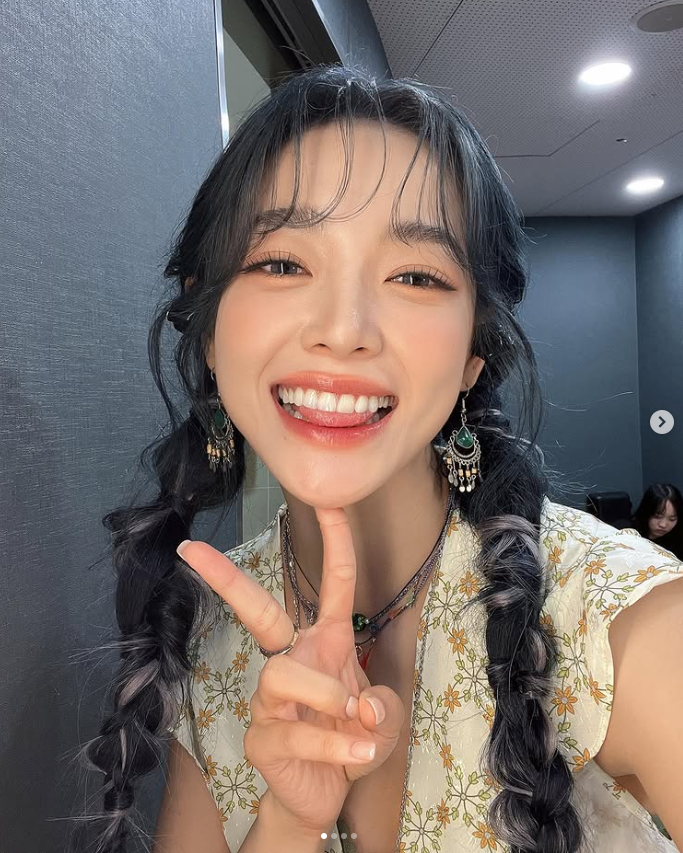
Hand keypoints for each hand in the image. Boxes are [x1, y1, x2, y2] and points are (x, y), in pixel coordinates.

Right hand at [176, 507, 405, 833]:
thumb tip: (360, 706)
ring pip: (281, 672)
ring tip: (354, 718)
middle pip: (257, 612)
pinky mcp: (263, 739)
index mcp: (324, 644)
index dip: (335, 544)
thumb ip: (383, 707)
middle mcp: (292, 661)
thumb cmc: (352, 738)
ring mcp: (270, 700)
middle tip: (192, 549)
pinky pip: (295, 730)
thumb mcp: (384, 718)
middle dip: (228, 579)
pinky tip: (359, 753)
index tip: (329, 503)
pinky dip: (336, 744)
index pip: (331, 587)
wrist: (329, 793)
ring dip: (326, 693)